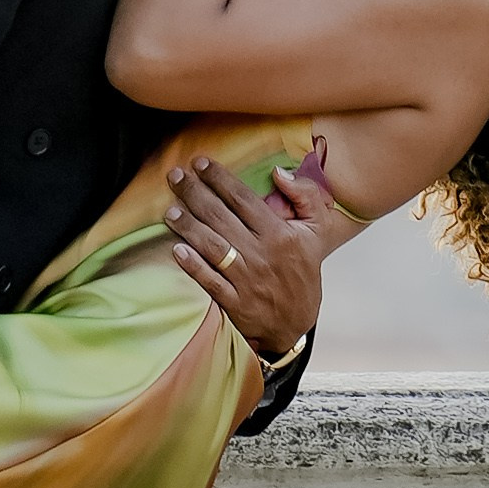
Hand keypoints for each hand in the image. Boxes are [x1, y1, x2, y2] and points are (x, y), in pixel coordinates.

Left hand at [164, 148, 333, 360]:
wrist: (298, 324)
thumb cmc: (305, 271)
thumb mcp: (317, 229)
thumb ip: (304, 194)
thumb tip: (278, 171)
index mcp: (279, 233)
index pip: (242, 198)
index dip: (219, 178)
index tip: (201, 163)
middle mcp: (260, 253)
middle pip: (221, 217)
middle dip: (195, 193)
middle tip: (175, 176)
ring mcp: (245, 280)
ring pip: (212, 247)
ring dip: (188, 226)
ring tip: (170, 209)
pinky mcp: (234, 303)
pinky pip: (209, 281)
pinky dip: (193, 266)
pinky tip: (177, 250)